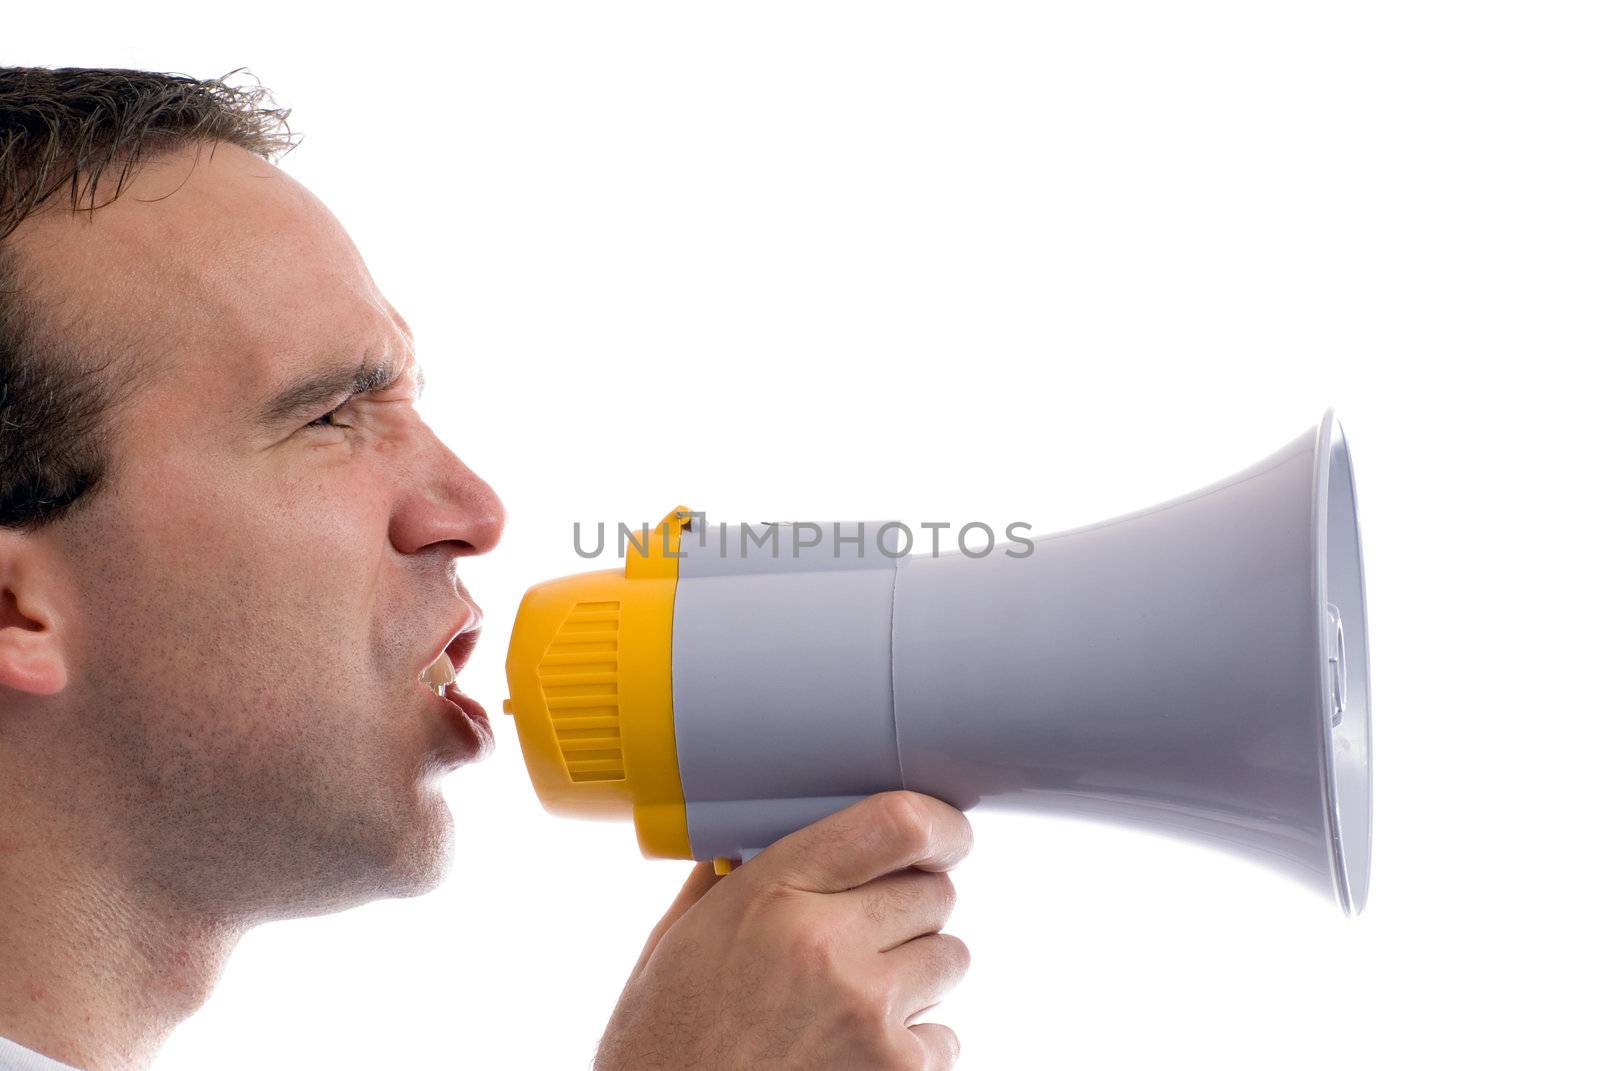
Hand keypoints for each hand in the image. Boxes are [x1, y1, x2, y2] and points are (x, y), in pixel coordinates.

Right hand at [594, 791, 972, 1069]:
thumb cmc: (664, 1041)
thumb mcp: (677, 939)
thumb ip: (730, 878)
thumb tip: (762, 833)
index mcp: (771, 893)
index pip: (894, 824)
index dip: (937, 825)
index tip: (945, 835)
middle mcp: (826, 943)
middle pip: (934, 891)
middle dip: (910, 907)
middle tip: (868, 935)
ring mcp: (867, 1011)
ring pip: (949, 957)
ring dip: (918, 971)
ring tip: (858, 997)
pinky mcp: (895, 1070)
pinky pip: (945, 1034)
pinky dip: (914, 1043)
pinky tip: (857, 1050)